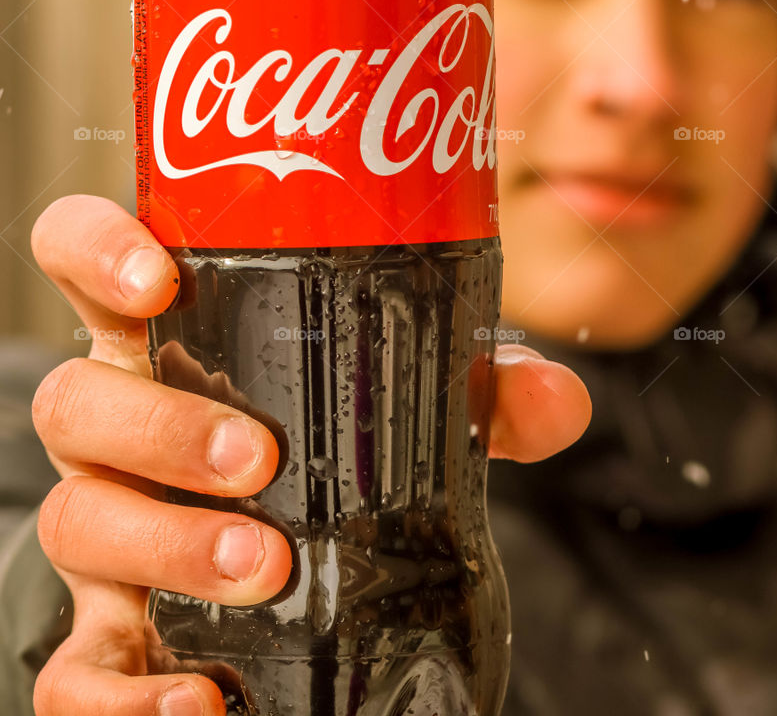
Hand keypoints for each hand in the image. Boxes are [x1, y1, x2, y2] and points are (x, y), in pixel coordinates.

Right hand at [30, 195, 590, 714]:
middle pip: (75, 400)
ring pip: (74, 519)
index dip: (96, 249)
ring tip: (263, 564)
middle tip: (259, 458)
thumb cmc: (319, 446)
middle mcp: (118, 425)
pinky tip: (198, 699)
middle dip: (160, 426)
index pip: (84, 257)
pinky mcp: (108, 631)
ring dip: (164, 543)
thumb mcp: (394, 405)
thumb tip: (557, 397)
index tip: (158, 277)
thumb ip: (477, 391)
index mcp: (172, 338)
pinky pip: (74, 669)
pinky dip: (125, 694)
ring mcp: (104, 526)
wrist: (276, 568)